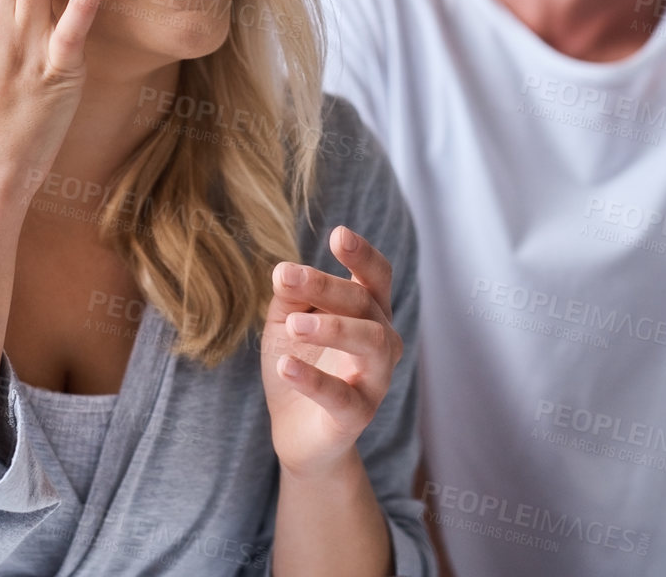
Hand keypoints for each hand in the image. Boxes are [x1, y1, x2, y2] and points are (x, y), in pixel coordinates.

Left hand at [260, 226, 402, 479]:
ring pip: (372, 343)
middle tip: (286, 276)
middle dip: (327, 286)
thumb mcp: (285, 322)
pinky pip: (343, 395)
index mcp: (368, 312)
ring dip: (332, 328)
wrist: (294, 430)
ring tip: (292, 325)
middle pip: (366, 303)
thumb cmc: (299, 363)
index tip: (338, 234)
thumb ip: (290, 296)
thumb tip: (284, 272)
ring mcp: (375, 379)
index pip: (377, 276)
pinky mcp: (358, 415)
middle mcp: (381, 341)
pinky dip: (314, 379)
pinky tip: (285, 365)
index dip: (363, 255)